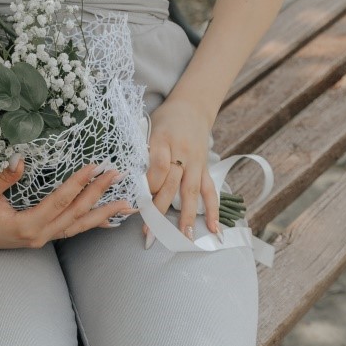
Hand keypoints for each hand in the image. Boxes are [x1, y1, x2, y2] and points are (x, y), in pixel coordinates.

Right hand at [0, 158, 137, 250]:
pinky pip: (72, 230)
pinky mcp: (42, 236)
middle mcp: (39, 236)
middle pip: (76, 214)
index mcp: (26, 226)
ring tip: (127, 203)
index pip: (60, 202)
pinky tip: (106, 217)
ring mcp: (42, 239)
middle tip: (118, 175)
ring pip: (79, 227)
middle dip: (99, 195)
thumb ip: (2, 178)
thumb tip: (21, 158)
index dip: (79, 184)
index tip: (96, 167)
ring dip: (103, 213)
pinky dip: (91, 222)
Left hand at [144, 97, 219, 242]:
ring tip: (184, 238)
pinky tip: (215, 230)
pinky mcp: (205, 168)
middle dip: (160, 210)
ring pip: (191, 191)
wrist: (192, 107)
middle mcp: (182, 152)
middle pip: (172, 183)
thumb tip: (131, 181)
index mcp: (163, 139)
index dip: (150, 184)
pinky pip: (210, 191)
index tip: (140, 199)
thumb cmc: (164, 119)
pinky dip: (213, 211)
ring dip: (187, 216)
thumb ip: (142, 151)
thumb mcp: (148, 127)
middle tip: (150, 233)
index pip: (158, 165)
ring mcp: (196, 162)